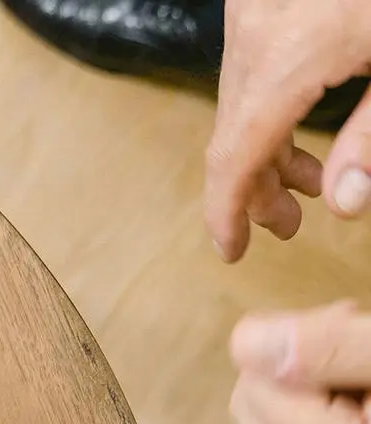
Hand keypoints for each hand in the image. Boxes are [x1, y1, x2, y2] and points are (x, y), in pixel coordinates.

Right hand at [206, 0, 370, 262]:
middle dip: (256, 188)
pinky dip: (268, 110)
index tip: (230, 250)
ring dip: (264, 151)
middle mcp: (255, 33)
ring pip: (239, 104)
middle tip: (288, 226)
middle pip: (233, 133)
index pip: (234, 156)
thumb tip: (344, 204)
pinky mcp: (262, 1)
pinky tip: (299, 129)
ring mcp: (253, 12)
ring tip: (304, 185)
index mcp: (288, 54)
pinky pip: (251, 71)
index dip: (227, 212)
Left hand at [229, 302, 370, 423]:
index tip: (359, 331)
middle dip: (300, 362)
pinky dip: (314, 407)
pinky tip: (363, 403)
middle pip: (253, 398)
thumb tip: (245, 345)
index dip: (304, 339)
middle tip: (368, 356)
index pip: (256, 379)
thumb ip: (329, 348)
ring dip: (308, 382)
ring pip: (264, 414)